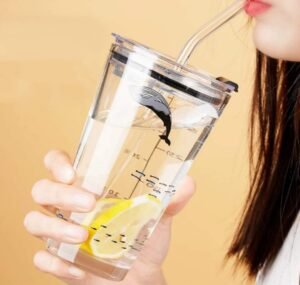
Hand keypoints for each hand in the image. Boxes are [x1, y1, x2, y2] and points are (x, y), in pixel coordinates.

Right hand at [24, 150, 195, 284]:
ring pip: (34, 221)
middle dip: (60, 194)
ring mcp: (60, 232)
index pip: (58, 164)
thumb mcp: (157, 217)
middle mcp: (68, 206)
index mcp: (87, 187)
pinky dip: (55, 263)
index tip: (71, 172)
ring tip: (84, 236)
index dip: (57, 163)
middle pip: (42, 189)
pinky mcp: (59, 260)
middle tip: (88, 203)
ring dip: (54, 227)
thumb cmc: (143, 242)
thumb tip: (188, 182)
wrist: (141, 278)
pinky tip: (79, 269)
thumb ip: (171, 200)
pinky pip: (41, 257)